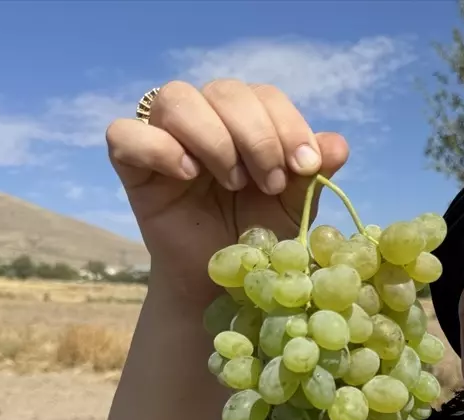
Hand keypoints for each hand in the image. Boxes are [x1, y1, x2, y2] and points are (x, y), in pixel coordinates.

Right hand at [106, 80, 349, 295]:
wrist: (221, 285)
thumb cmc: (257, 239)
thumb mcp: (293, 208)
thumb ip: (314, 174)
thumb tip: (338, 145)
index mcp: (245, 121)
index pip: (264, 95)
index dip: (287, 124)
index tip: (307, 166)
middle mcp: (205, 118)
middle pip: (224, 90)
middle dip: (257, 135)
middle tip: (271, 182)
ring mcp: (164, 137)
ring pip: (176, 99)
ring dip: (214, 138)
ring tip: (233, 182)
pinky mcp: (131, 165)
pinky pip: (125, 134)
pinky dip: (158, 148)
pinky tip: (187, 175)